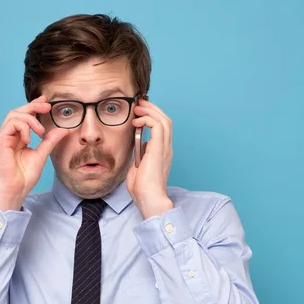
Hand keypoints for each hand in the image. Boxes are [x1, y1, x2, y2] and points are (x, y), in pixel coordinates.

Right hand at [0, 95, 68, 210]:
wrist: (14, 190)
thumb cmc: (24, 177)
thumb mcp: (42, 155)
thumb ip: (50, 141)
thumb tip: (64, 129)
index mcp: (19, 138)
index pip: (25, 116)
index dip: (34, 106)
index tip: (46, 102)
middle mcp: (10, 136)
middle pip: (18, 111)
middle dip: (33, 106)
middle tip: (47, 106)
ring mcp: (4, 137)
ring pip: (14, 115)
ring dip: (30, 119)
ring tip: (40, 132)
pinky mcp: (0, 141)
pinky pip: (11, 124)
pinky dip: (23, 128)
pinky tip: (29, 139)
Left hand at [126, 98, 174, 218]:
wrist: (149, 199)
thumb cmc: (142, 189)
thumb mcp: (137, 167)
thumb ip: (139, 154)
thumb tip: (138, 144)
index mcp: (162, 152)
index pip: (162, 128)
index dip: (152, 116)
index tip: (139, 112)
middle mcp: (166, 148)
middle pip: (165, 120)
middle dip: (152, 109)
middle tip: (139, 103)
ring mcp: (165, 148)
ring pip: (164, 120)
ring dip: (150, 111)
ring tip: (138, 108)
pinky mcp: (159, 149)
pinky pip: (158, 126)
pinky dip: (147, 119)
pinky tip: (137, 121)